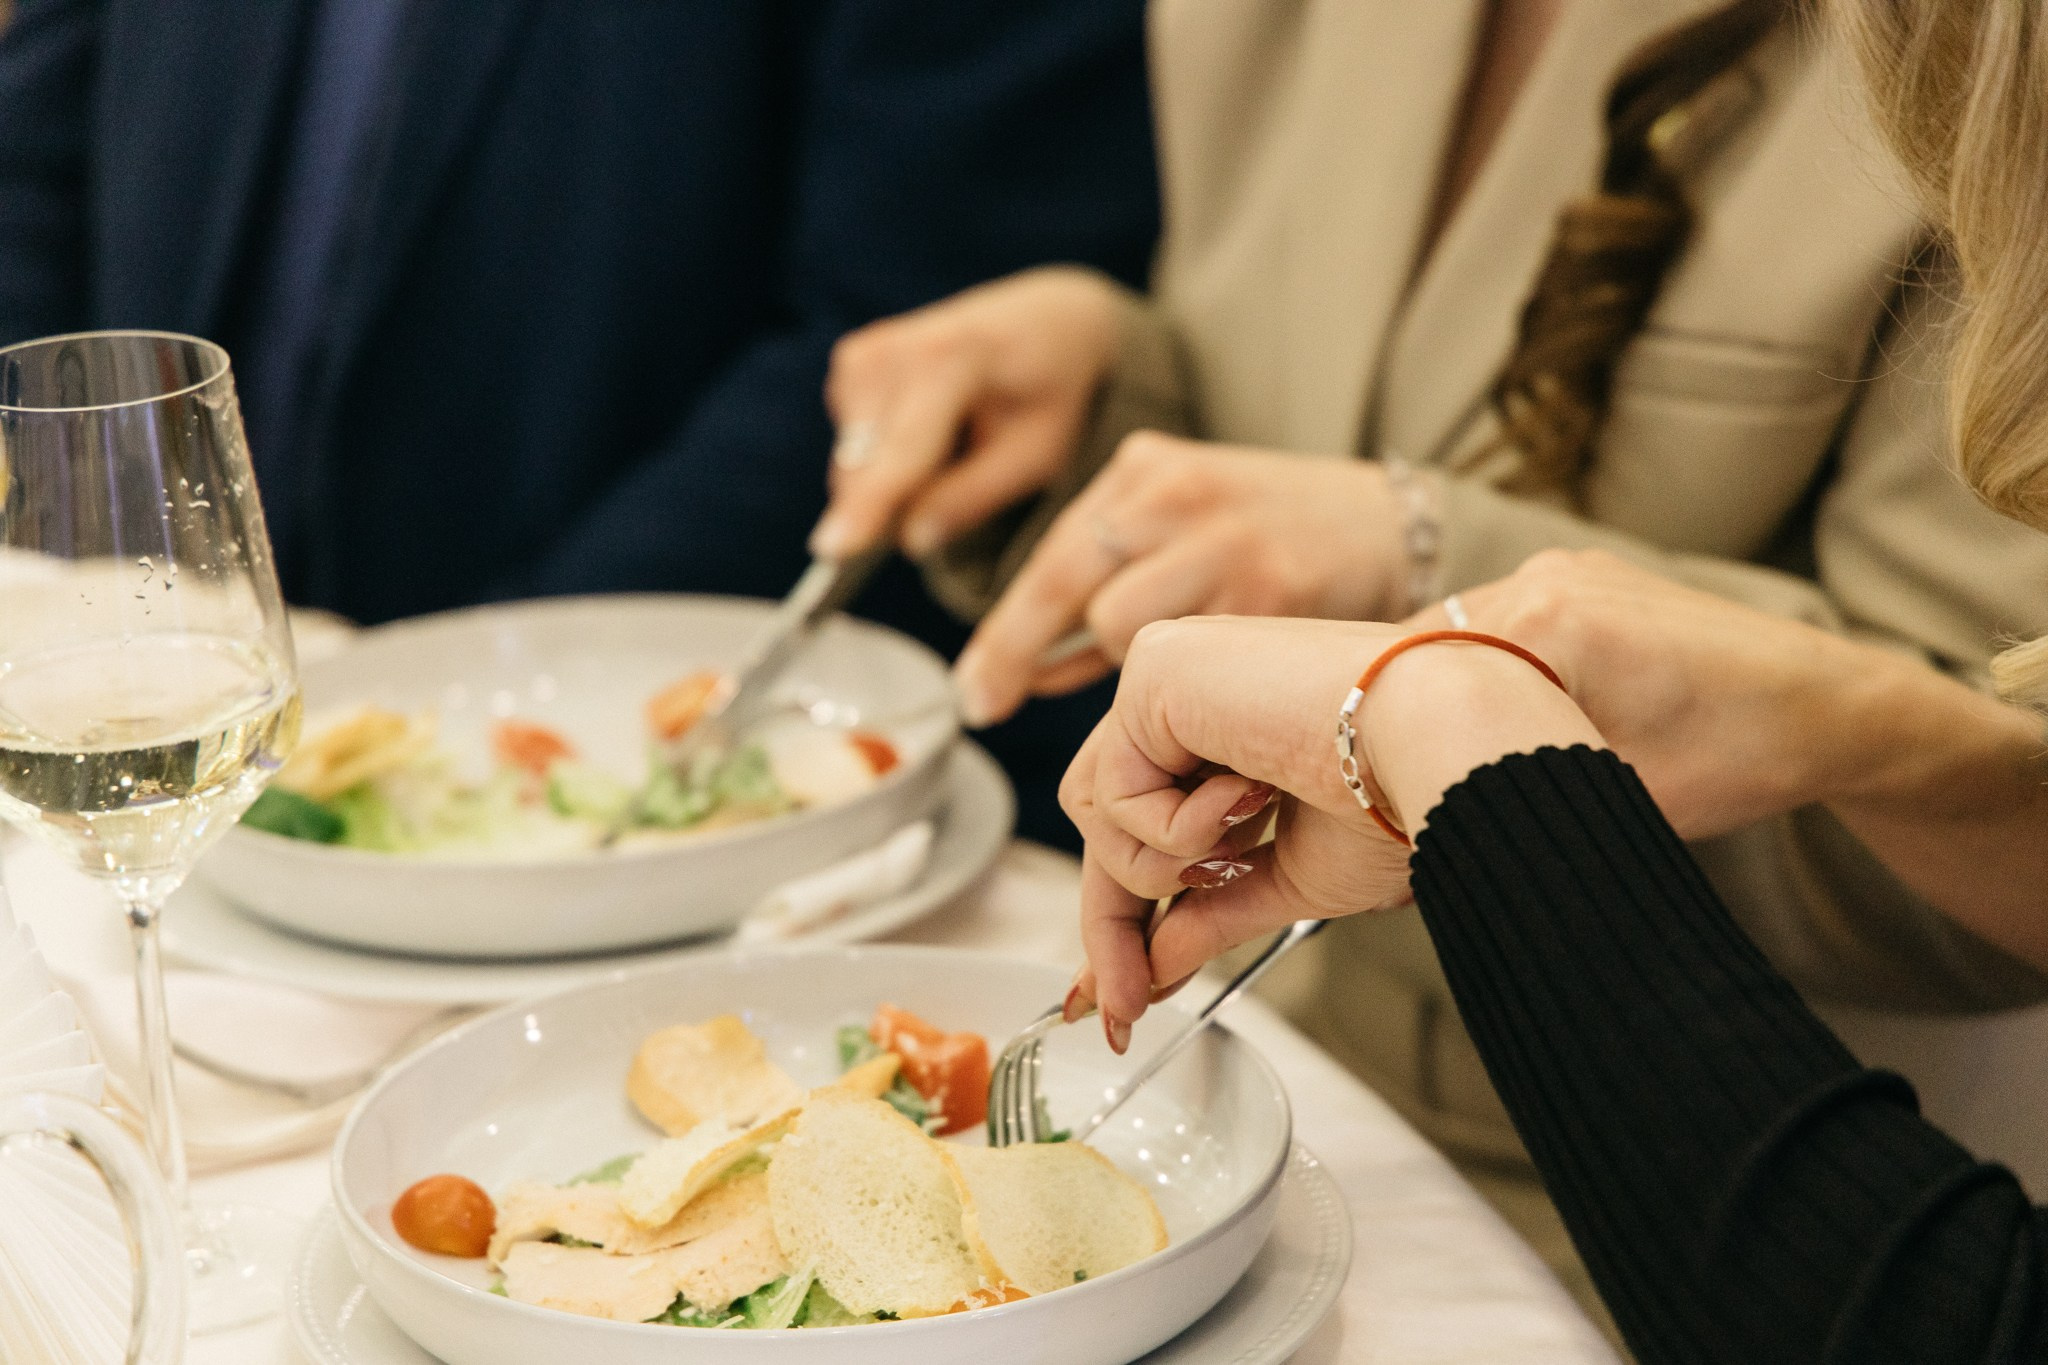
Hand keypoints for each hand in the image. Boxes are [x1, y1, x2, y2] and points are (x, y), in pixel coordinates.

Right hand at [810, 267, 1126, 560]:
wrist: (1044, 320)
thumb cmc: (1052, 391)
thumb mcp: (1038, 453)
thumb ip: (972, 498)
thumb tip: (909, 542)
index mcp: (950, 358)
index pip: (901, 448)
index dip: (867, 505)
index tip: (831, 552)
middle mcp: (890, 348)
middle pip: (863, 466)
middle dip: (894, 506)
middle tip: (964, 484)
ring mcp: (862, 353)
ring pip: (853, 465)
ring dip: (895, 483)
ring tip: (959, 444)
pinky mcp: (850, 365)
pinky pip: (853, 449)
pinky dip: (889, 459)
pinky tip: (935, 431)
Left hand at [953, 433, 1406, 726]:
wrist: (1400, 524)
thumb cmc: (1275, 543)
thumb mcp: (1183, 531)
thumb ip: (1113, 586)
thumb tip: (1029, 671)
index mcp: (1147, 469)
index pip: (1052, 556)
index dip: (1004, 632)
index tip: (974, 693)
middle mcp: (1177, 492)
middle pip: (1067, 587)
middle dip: (1019, 652)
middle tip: (985, 705)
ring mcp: (1222, 537)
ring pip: (1120, 629)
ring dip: (1131, 667)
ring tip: (1179, 671)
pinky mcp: (1269, 588)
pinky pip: (1188, 660)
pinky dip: (1187, 685)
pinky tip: (1211, 689)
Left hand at [1061, 615, 1598, 1047]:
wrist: (1440, 737)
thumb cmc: (1404, 789)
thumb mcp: (1293, 876)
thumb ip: (1213, 912)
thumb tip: (1154, 966)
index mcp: (1223, 727)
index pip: (1139, 823)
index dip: (1121, 916)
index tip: (1115, 998)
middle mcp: (1185, 690)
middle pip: (1104, 820)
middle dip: (1113, 924)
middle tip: (1126, 1005)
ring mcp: (1165, 671)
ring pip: (1095, 810)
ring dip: (1163, 864)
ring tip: (1243, 850)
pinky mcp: (1154, 667)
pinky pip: (1117, 789)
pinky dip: (1178, 827)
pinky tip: (1251, 797)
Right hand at [1408, 550, 1859, 837]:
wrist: (1829, 707)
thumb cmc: (1736, 758)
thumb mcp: (1611, 797)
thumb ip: (1510, 794)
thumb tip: (1425, 825)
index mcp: (1545, 622)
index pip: (1412, 677)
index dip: (1382, 741)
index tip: (1373, 797)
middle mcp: (1545, 578)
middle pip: (1426, 653)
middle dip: (1411, 719)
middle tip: (1402, 789)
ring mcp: (1565, 571)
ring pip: (1461, 640)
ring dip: (1451, 696)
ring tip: (1455, 760)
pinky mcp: (1584, 580)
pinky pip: (1503, 626)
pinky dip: (1490, 674)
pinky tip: (1506, 725)